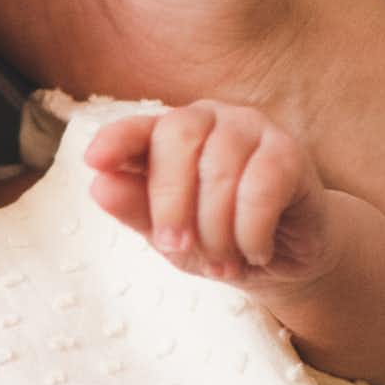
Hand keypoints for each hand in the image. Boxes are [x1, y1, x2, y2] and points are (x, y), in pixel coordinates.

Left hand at [85, 102, 334, 288]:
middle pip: (178, 137)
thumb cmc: (219, 239)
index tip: (94, 161)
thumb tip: (99, 185)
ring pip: (220, 168)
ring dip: (215, 229)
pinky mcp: (290, 153)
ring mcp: (252, 129)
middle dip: (170, 201)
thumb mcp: (171, 236)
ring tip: (223, 264)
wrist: (283, 260)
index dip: (117, 139)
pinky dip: (251, 231)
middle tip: (175, 247)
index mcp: (171, 136)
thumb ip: (137, 211)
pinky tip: (255, 251)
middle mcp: (211, 120)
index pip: (139, 128)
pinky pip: (261, 187)